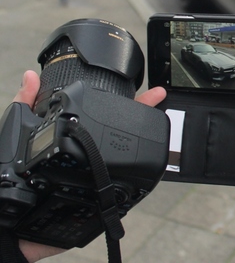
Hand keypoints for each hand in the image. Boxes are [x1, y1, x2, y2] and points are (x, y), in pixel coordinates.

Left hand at [12, 71, 166, 262]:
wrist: (8, 221)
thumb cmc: (7, 176)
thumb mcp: (14, 133)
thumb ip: (23, 105)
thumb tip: (30, 75)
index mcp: (71, 136)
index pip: (102, 113)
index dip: (121, 100)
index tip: (142, 87)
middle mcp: (87, 154)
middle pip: (121, 131)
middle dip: (142, 114)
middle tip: (157, 97)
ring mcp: (95, 174)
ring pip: (126, 155)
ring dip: (143, 140)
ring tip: (156, 122)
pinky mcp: (100, 196)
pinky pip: (124, 184)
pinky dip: (137, 173)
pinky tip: (146, 159)